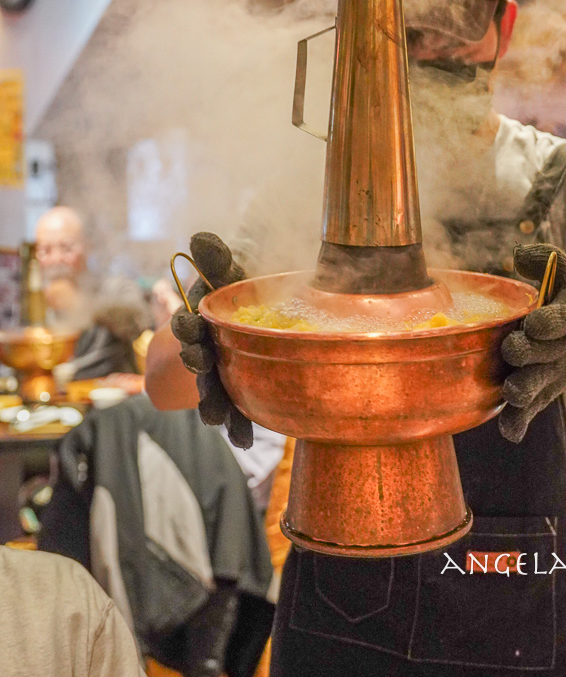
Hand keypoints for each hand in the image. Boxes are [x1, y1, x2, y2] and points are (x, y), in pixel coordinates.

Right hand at [171, 233, 252, 448]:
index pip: (188, 328)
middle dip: (198, 367)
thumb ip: (217, 260)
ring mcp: (221, 376)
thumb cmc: (240, 290)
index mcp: (202, 324)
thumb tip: (201, 238)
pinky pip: (239, 411)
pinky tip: (243, 438)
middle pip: (198, 364)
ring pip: (214, 393)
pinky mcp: (240, 394)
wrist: (268, 312)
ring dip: (214, 404)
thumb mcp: (230, 272)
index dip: (186, 330)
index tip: (187, 328)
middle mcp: (207, 352)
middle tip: (201, 366)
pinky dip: (239, 426)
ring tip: (216, 418)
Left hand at [498, 244, 565, 443]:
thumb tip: (521, 256)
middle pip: (542, 355)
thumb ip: (547, 260)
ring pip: (534, 386)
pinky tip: (509, 431)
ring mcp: (547, 376)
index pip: (559, 320)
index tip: (533, 323)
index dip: (548, 323)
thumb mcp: (564, 277)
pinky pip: (527, 413)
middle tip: (513, 349)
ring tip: (512, 391)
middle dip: (526, 352)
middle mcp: (558, 350)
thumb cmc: (561, 304)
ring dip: (522, 390)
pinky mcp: (536, 396)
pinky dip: (518, 423)